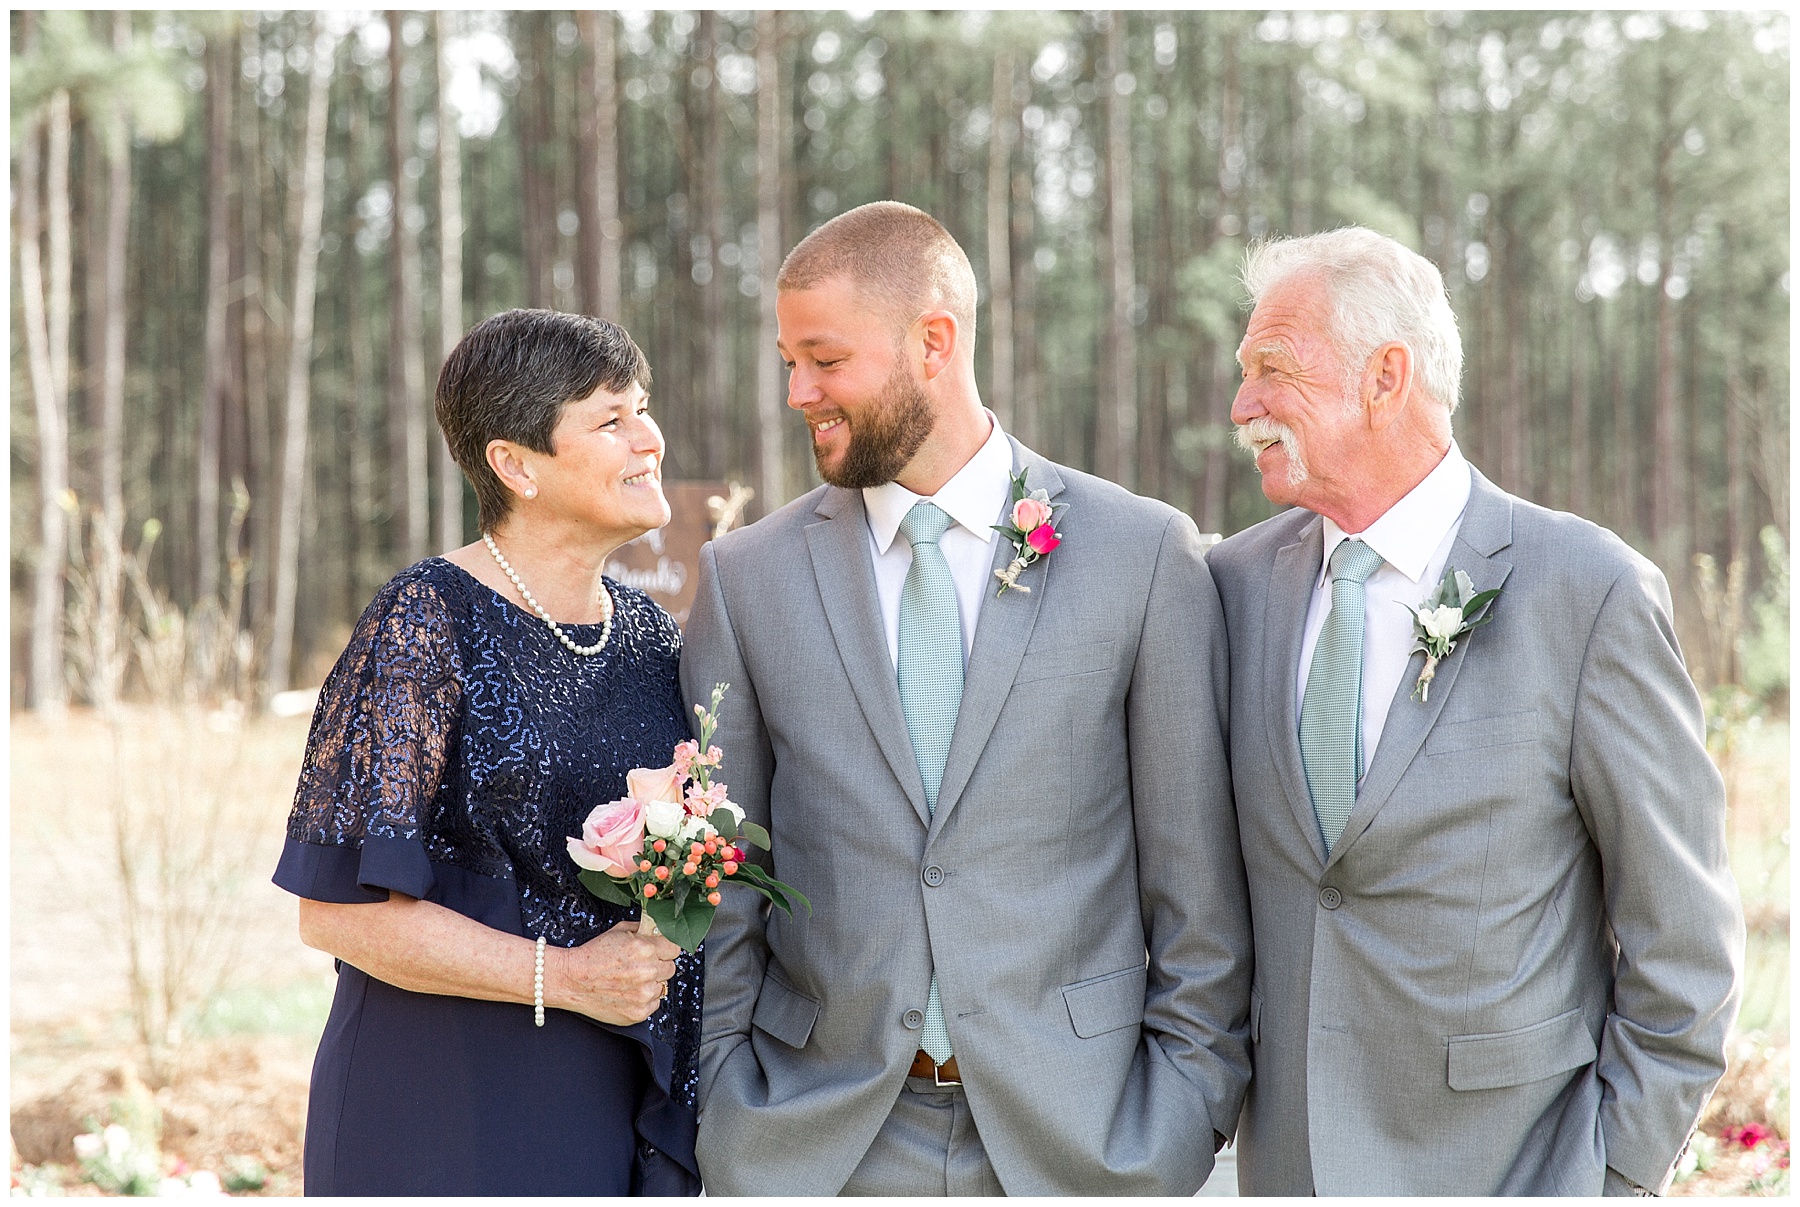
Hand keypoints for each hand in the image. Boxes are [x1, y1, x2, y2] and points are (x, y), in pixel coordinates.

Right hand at [549, 924, 679, 1024]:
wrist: (572, 980)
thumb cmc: (593, 955)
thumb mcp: (618, 931)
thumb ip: (643, 929)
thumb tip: (659, 929)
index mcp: (645, 948)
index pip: (674, 948)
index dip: (665, 948)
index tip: (659, 951)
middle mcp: (648, 971)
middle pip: (671, 967)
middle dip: (658, 965)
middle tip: (640, 966)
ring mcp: (644, 994)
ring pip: (662, 986)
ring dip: (651, 983)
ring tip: (630, 980)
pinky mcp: (639, 1012)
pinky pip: (654, 1003)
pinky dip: (644, 999)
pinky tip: (627, 992)